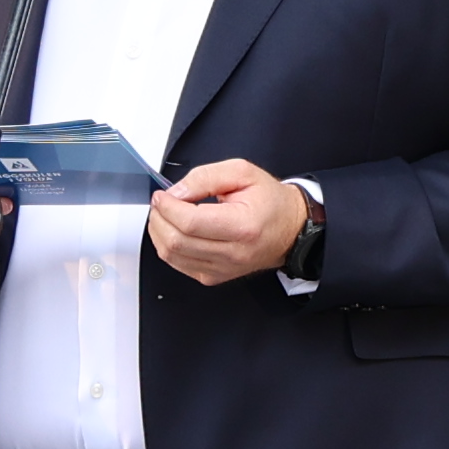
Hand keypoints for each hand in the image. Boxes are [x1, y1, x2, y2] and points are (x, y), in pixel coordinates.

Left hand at [148, 157, 312, 281]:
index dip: (168, 207)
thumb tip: (176, 192)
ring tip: (165, 215)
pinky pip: (178, 265)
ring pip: (172, 256)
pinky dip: (168, 247)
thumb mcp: (242, 172)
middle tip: (160, 203)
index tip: (162, 195)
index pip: (191, 222)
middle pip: (177, 242)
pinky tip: (173, 231)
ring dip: (159, 233)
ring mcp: (222, 269)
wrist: (290, 229)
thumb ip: (205, 177)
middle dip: (159, 218)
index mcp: (243, 226)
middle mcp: (233, 253)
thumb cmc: (270, 202)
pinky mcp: (214, 276)